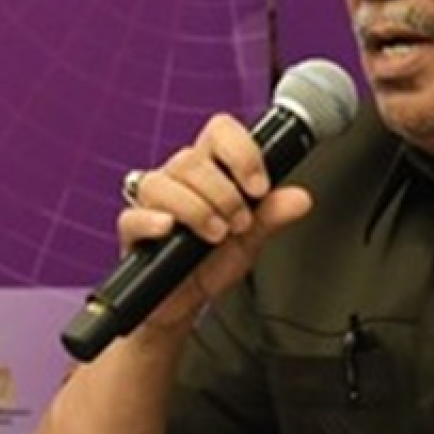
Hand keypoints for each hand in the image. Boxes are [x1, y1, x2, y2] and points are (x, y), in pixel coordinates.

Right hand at [118, 113, 311, 333]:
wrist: (185, 302)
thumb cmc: (213, 261)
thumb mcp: (251, 239)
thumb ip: (273, 215)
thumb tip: (301, 198)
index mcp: (211, 170)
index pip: (220, 131)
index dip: (241, 151)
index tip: (259, 187)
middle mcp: (179, 179)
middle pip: (192, 160)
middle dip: (224, 194)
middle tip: (239, 224)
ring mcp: (152, 202)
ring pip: (162, 182)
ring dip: (197, 209)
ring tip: (216, 235)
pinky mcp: (132, 230)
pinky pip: (133, 215)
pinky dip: (153, 220)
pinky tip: (171, 229)